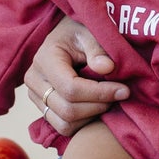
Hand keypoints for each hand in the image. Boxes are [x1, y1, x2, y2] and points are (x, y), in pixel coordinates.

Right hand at [24, 17, 128, 137]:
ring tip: (108, 100)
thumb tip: (107, 68)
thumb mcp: (90, 32)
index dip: (100, 93)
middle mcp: (34, 80)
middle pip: (67, 110)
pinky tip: (97, 106)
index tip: (124, 90)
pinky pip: (63, 127)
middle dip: (98, 106)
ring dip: (92, 117)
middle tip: (120, 95)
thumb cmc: (80, 31)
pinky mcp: (42, 108)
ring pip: (64, 124)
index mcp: (44, 59)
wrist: (67, 36)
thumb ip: (98, 49)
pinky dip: (83, 122)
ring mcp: (35, 97)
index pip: (71, 88)